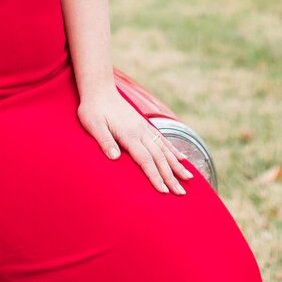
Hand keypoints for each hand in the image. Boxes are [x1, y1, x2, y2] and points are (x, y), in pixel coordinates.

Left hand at [77, 89, 194, 194]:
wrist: (98, 88)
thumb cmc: (92, 108)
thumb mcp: (92, 124)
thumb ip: (104, 140)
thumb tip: (114, 157)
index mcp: (129, 134)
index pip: (145, 159)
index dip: (155, 176)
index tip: (164, 191)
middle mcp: (140, 131)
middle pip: (159, 157)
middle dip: (171, 176)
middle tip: (181, 193)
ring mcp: (144, 127)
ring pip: (164, 149)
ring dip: (177, 165)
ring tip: (188, 178)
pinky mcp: (144, 124)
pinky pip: (162, 139)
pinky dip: (173, 150)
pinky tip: (182, 157)